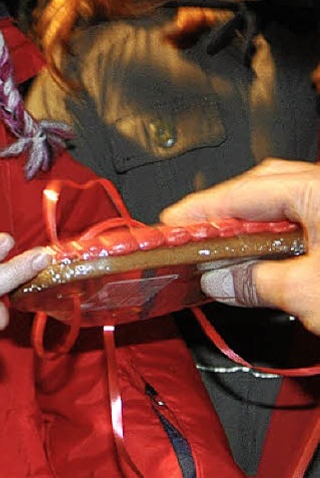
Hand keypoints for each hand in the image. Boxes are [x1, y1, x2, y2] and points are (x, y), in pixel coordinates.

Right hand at [160, 158, 319, 334]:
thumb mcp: (306, 292)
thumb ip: (256, 282)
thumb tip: (218, 279)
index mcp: (316, 188)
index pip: (243, 192)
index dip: (201, 209)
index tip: (171, 222)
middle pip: (261, 185)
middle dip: (224, 210)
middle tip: (192, 233)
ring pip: (283, 200)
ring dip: (251, 223)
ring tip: (224, 247)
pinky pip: (303, 215)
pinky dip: (278, 231)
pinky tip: (264, 252)